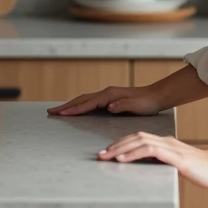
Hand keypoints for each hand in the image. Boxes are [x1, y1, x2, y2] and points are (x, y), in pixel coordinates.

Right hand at [47, 85, 161, 116]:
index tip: (60, 113)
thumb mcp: (136, 105)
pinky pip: (90, 103)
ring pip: (84, 100)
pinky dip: (80, 106)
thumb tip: (109, 107)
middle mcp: (106, 93)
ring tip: (58, 111)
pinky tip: (77, 110)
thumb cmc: (147, 102)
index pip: (87, 103)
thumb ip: (123, 105)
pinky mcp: (110, 99)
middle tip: (51, 111)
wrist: (156, 96)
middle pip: (81, 99)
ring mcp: (107, 95)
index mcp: (109, 95)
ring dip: (71, 105)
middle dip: (66, 106)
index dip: (74, 109)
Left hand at [98, 132, 207, 189]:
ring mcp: (170, 147)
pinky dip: (133, 153)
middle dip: (115, 145)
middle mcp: (164, 141)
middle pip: (135, 137)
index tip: (106, 151)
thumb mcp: (173, 163)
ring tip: (106, 156)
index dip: (120, 143)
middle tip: (99, 154)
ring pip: (140, 141)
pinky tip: (123, 159)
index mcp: (164, 142)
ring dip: (120, 149)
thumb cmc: (196, 168)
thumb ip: (160, 161)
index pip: (138, 137)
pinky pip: (150, 151)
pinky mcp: (174, 156)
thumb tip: (143, 165)